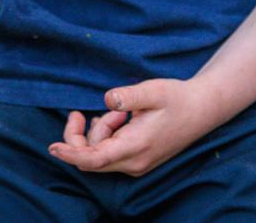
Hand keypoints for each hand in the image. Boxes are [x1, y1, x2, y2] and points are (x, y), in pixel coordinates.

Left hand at [48, 78, 217, 176]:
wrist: (202, 110)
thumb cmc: (177, 98)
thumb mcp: (153, 90)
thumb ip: (128, 96)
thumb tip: (108, 99)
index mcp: (135, 147)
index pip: (94, 159)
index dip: (71, 154)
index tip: (53, 147)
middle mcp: (133, 162)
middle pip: (90, 159)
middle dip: (79, 136)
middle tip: (82, 113)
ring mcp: (135, 164)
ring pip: (98, 155)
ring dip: (98, 132)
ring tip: (119, 113)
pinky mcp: (137, 160)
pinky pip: (108, 153)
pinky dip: (105, 136)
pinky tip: (117, 119)